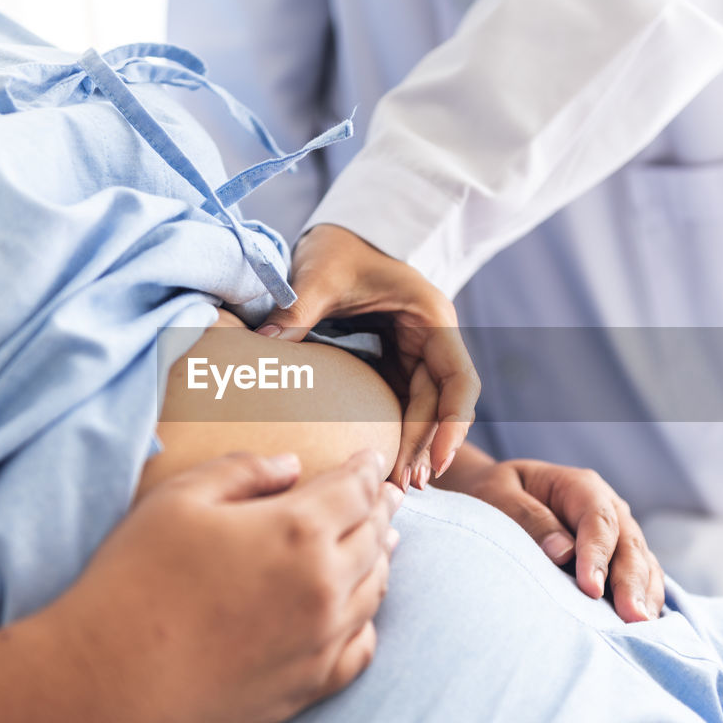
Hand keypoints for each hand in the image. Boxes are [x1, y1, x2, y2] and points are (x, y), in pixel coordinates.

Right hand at [44, 450, 403, 722]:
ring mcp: (322, 638)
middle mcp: (324, 583)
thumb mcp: (180, 499)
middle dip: (382, 508)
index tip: (373, 459)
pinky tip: (362, 611)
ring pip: (373, 589)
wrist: (114, 684)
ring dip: (382, 557)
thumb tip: (290, 465)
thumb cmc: (137, 581)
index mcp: (297, 529)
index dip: (366, 469)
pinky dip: (369, 620)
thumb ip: (242, 471)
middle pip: (373, 535)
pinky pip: (361, 647)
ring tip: (385, 540)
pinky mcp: (310, 683)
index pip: (354, 490)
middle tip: (389, 494)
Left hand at [257, 224, 479, 489]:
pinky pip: (398, 406)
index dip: (452, 424)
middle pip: (440, 406)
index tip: (437, 459)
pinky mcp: (390, 365)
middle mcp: (430, 341)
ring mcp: (411, 355)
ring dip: (413, 447)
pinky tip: (378, 462)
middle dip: (426, 446)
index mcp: (432, 319)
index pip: (458, 381)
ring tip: (397, 487)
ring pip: (421, 411)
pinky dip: (393, 433)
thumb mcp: (320, 272)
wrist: (336, 235)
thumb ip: (299, 307)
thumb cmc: (338, 247)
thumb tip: (264, 345)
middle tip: (405, 486)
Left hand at [439, 446, 663, 621]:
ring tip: (642, 627)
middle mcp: (608, 509)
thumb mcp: (498, 495)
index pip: (598, 520)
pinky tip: (643, 626)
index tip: (590, 589)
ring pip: (642, 563)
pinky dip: (645, 600)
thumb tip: (563, 553)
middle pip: (629, 545)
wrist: (497, 499)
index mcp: (580, 487)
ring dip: (645, 596)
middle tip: (633, 618)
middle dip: (632, 583)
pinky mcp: (617, 561)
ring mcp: (617, 536)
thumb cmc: (495, 495)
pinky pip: (641, 579)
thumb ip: (528, 518)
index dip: (597, 555)